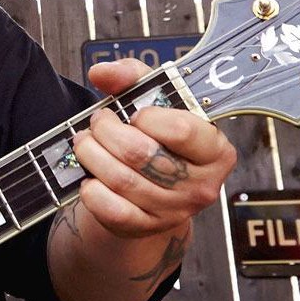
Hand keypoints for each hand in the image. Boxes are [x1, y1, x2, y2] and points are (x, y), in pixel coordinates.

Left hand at [75, 58, 236, 238]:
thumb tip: (103, 73)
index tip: (134, 113)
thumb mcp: (155, 102)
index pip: (183, 130)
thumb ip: (133, 78)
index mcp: (215, 150)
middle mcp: (201, 185)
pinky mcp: (146, 227)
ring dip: (92, 156)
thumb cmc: (159, 140)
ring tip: (84, 143)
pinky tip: (89, 178)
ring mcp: (174, 211)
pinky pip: (112, 210)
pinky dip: (92, 191)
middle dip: (107, 132)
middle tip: (96, 123)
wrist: (153, 191)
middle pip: (142, 154)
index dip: (149, 117)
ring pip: (121, 180)